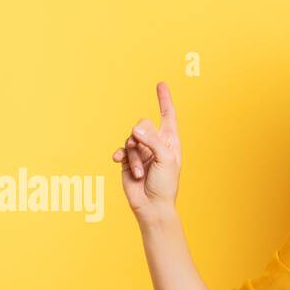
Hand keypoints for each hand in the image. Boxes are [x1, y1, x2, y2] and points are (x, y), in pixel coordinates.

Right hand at [113, 82, 181, 221]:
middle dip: (141, 138)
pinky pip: (121, 150)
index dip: (164, 100)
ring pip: (130, 139)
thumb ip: (152, 140)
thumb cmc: (165, 185)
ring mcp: (141, 152)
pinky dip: (120, 155)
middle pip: (143, 124)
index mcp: (170, 141)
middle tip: (144, 152)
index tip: (161, 84)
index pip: (168, 116)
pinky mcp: (128, 161)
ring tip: (141, 172)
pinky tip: (119, 161)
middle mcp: (155, 144)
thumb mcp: (165, 160)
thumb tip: (135, 128)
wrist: (152, 206)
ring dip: (134, 156)